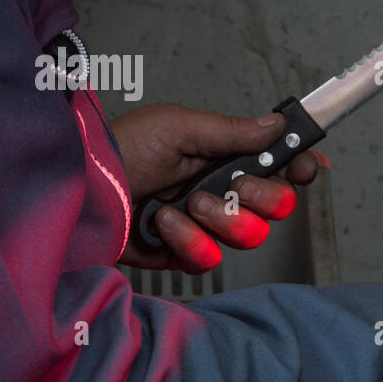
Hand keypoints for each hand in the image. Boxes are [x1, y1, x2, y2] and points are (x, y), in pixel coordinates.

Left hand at [111, 103, 324, 272]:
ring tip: (185, 204)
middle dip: (261, 197)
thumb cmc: (120, 149)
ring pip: (249, 236)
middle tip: (235, 186)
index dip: (299, 169)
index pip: (279, 167)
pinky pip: (209, 258)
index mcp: (224, 157)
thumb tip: (278, 123)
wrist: (77, 190)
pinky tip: (162, 224)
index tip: (304, 168)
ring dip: (219, 218)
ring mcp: (204, 225)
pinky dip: (187, 240)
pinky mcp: (183, 253)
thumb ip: (234, 131)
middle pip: (277, 206)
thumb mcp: (179, 127)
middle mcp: (221, 191)